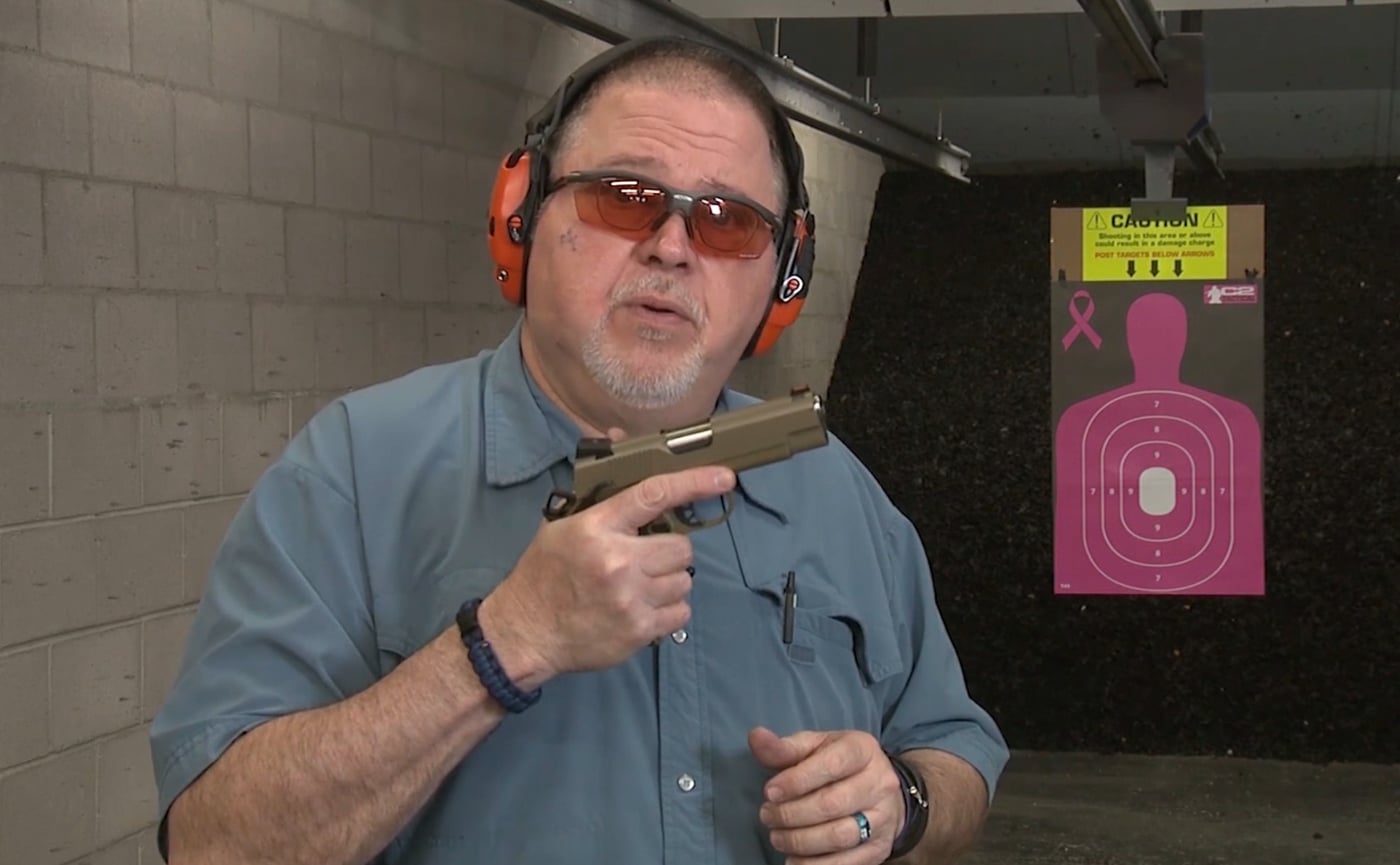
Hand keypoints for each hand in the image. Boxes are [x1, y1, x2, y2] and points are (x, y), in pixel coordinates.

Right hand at [481, 460, 735, 679]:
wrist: (525, 632)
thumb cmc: (543, 575)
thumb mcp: (561, 526)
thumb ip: (599, 494)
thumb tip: (617, 440)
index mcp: (597, 527)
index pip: (654, 495)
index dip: (694, 482)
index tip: (724, 478)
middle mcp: (617, 560)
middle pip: (680, 546)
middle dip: (668, 551)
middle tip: (645, 559)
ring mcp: (630, 598)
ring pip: (684, 579)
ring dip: (669, 581)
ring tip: (640, 586)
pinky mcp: (639, 630)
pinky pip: (681, 611)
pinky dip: (669, 609)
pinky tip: (643, 607)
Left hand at [750, 726, 905, 863]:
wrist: (882, 791)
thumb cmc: (839, 765)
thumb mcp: (815, 747)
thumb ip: (784, 747)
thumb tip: (756, 737)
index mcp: (862, 750)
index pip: (831, 764)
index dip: (796, 780)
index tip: (769, 792)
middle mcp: (879, 783)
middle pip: (832, 804)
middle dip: (791, 814)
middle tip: (767, 815)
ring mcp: (882, 819)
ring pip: (839, 836)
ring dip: (800, 841)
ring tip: (777, 837)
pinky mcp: (878, 849)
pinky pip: (846, 863)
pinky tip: (793, 860)